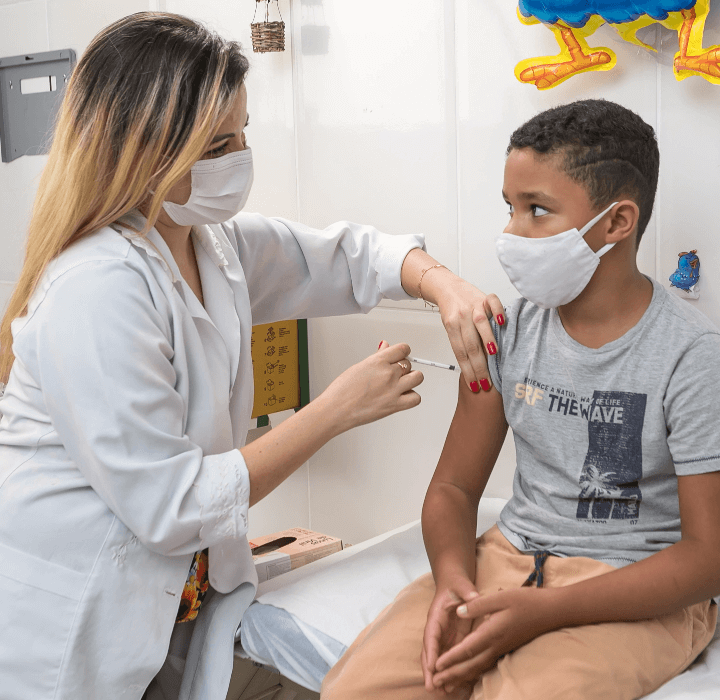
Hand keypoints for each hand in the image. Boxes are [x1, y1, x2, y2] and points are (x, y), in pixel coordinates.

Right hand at [316, 341, 422, 433]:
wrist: (336, 409)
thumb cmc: (342, 390)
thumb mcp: (359, 367)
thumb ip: (377, 357)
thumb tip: (386, 347)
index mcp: (378, 361)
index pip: (402, 349)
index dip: (403, 352)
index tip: (401, 355)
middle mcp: (388, 374)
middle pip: (408, 364)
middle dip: (402, 367)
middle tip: (393, 374)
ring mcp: (393, 390)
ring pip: (417, 377)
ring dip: (412, 379)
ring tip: (402, 383)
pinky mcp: (395, 405)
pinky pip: (416, 398)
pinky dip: (412, 397)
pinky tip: (402, 396)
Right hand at [422, 574, 479, 693]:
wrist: (455, 584)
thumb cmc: (457, 585)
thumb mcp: (462, 585)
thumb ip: (467, 592)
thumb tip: (473, 598)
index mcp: (436, 616)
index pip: (431, 635)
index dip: (431, 651)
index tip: (432, 667)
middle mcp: (436, 629)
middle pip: (429, 652)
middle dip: (429, 670)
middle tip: (431, 688)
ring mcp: (442, 637)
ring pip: (436, 659)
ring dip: (437, 675)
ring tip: (441, 692)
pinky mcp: (451, 641)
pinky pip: (447, 659)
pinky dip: (447, 672)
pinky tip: (452, 685)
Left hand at [427, 273, 503, 393]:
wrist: (447, 286)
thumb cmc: (452, 310)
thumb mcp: (451, 327)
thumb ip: (462, 342)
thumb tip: (473, 367)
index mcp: (452, 327)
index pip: (461, 353)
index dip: (468, 371)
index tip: (475, 385)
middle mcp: (462, 317)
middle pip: (471, 345)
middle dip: (479, 366)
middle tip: (487, 381)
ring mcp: (473, 306)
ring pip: (480, 324)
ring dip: (487, 340)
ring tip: (494, 356)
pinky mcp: (484, 296)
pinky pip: (492, 302)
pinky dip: (497, 311)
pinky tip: (502, 323)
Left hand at [431, 587, 556, 688]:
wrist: (551, 611)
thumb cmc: (526, 601)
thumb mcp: (500, 597)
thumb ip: (478, 605)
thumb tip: (459, 612)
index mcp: (492, 632)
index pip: (467, 649)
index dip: (451, 658)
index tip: (436, 666)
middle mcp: (496, 645)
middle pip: (471, 664)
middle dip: (452, 674)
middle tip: (435, 683)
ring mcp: (502, 648)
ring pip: (479, 667)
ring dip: (461, 676)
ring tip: (447, 684)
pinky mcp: (505, 648)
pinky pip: (486, 664)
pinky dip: (474, 672)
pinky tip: (468, 675)